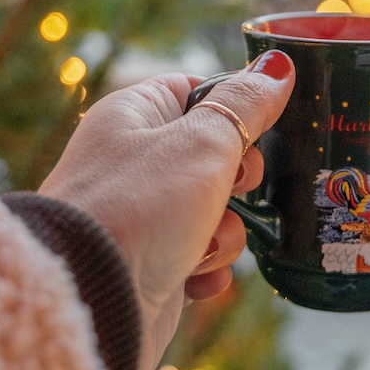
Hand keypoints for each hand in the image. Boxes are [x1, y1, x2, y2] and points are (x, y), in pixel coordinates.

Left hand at [39, 49, 294, 369]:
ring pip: (215, 212)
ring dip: (223, 232)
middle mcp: (134, 162)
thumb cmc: (142, 206)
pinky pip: (201, 258)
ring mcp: (143, 216)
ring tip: (198, 244)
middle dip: (236, 179)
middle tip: (228, 187)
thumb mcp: (203, 142)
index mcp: (135, 115)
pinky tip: (191, 278)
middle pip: (215, 154)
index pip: (195, 89)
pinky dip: (206, 269)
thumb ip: (246, 104)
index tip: (258, 127)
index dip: (232, 108)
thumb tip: (279, 65)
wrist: (91, 303)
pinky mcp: (151, 265)